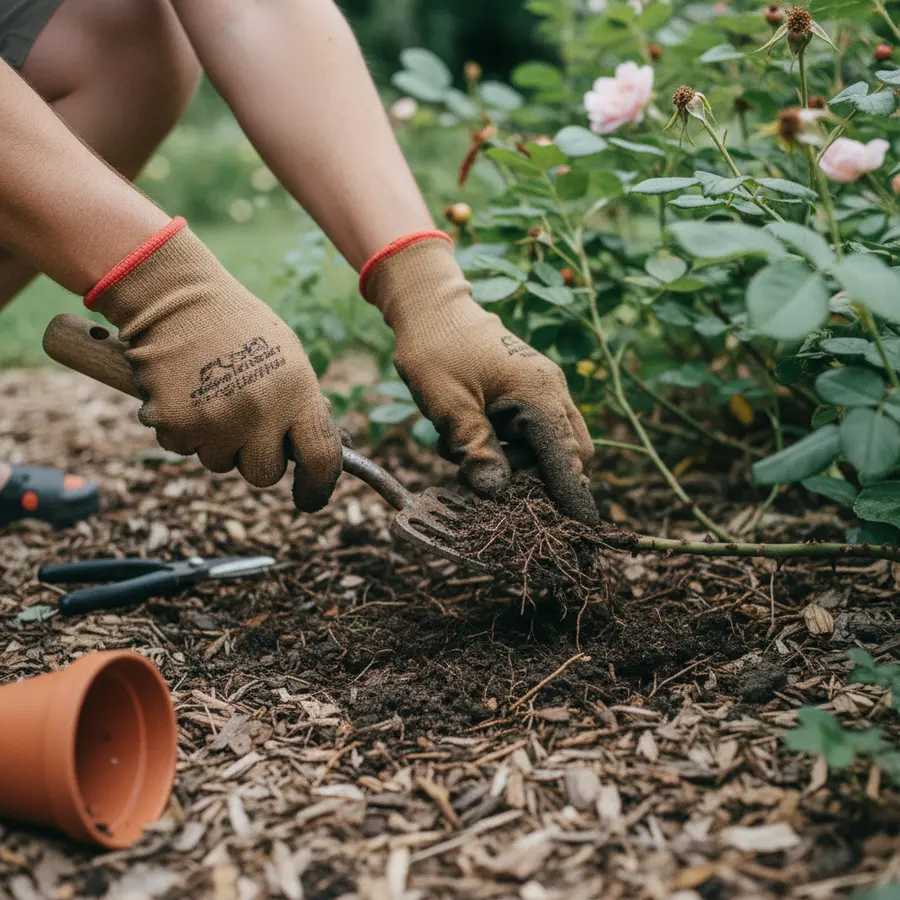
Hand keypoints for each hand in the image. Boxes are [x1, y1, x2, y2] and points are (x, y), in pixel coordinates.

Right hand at [88, 219, 341, 510]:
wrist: (175, 297)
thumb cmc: (239, 326)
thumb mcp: (289, 358)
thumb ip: (305, 406)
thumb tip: (328, 453)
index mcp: (298, 391)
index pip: (322, 457)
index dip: (318, 486)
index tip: (310, 497)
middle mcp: (261, 410)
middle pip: (265, 474)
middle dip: (256, 457)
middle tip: (245, 422)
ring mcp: (217, 420)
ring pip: (220, 463)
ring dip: (216, 441)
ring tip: (212, 395)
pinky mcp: (176, 423)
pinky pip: (184, 449)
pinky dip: (183, 429)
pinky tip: (184, 392)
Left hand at [362, 234, 596, 524]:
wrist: (430, 307)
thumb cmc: (436, 350)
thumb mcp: (448, 405)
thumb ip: (475, 449)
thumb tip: (496, 494)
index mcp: (538, 394)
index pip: (567, 460)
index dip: (573, 498)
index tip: (580, 533)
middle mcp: (551, 392)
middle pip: (571, 455)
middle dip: (540, 480)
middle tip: (494, 484)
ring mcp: (544, 389)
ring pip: (552, 445)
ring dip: (518, 462)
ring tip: (465, 451)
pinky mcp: (529, 390)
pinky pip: (534, 430)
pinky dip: (510, 446)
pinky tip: (470, 437)